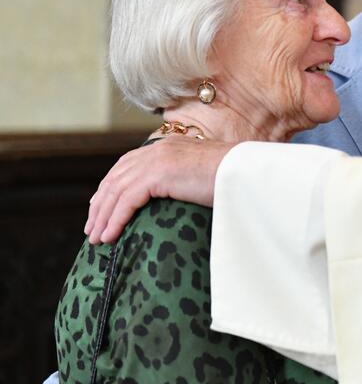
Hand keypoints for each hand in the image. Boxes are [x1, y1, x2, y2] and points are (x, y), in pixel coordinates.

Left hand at [86, 136, 231, 243]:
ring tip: (97, 238)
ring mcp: (156, 159)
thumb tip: (178, 196)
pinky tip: (109, 236)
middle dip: (100, 204)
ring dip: (103, 216)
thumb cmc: (234, 178)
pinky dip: (114, 219)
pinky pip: (126, 201)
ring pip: (116, 191)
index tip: (101, 208)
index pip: (127, 165)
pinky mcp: (158, 174)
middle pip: (116, 177)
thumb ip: (185, 178)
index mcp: (167, 145)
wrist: (247, 172)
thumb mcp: (203, 173)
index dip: (110, 187)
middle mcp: (157, 148)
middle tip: (92, 227)